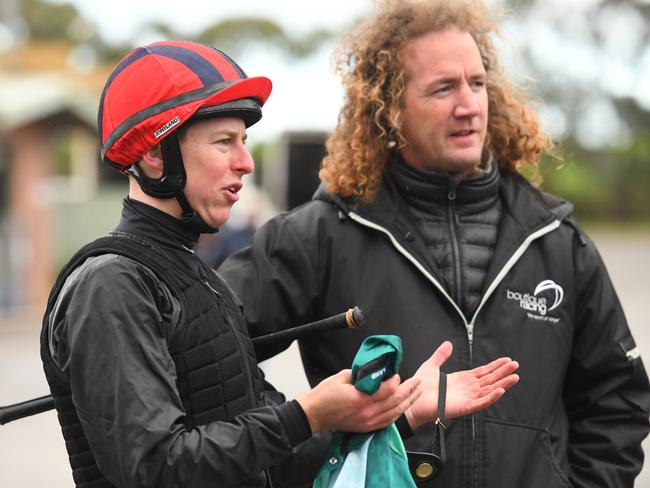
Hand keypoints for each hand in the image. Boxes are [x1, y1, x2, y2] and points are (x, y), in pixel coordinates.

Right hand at [297, 369, 420, 432]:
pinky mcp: (366, 428)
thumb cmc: (325, 394)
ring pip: (395, 413)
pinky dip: (397, 413)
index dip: (396, 381)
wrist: (314, 415)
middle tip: (417, 381)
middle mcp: (367, 412)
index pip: (388, 390)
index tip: (396, 374)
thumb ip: (361, 374)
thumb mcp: (342, 377)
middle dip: (409, 390)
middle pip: (395, 402)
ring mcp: (368, 422)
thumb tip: (375, 370)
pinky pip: (388, 422)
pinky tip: (403, 407)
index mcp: (361, 399)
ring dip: (407, 402)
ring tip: (416, 394)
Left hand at [404, 341, 518, 429]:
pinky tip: (500, 390)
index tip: (507, 360)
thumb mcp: (432, 365)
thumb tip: (448, 344)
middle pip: (489, 380)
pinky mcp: (464, 408)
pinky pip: (481, 403)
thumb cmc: (420, 386)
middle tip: (515, 365)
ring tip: (515, 377)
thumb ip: (441, 355)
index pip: (483, 372)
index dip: (495, 366)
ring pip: (489, 390)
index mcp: (461, 380)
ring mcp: (466, 398)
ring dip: (502, 384)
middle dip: (503, 372)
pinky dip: (491, 397)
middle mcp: (467, 389)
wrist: (411, 399)